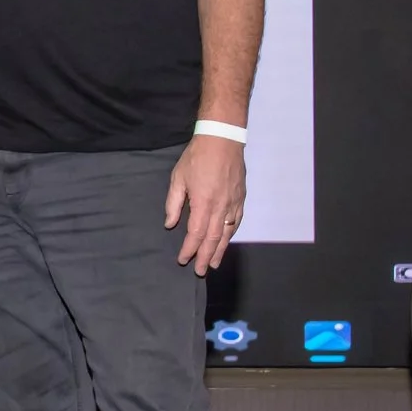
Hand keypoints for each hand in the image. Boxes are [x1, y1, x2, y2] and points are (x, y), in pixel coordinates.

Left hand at [165, 133, 246, 273]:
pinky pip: (237, 222)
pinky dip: (230, 235)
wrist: (222, 139)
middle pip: (213, 239)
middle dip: (206, 257)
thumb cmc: (197, 157)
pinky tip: (226, 241)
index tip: (183, 259)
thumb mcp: (178, 178)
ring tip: (214, 264)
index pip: (196, 234)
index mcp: (203, 203)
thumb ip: (174, 203)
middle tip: (200, 271)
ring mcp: (233, 203)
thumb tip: (171, 224)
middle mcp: (221, 207)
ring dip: (220, 250)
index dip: (190, 249)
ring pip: (227, 233)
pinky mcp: (241, 198)